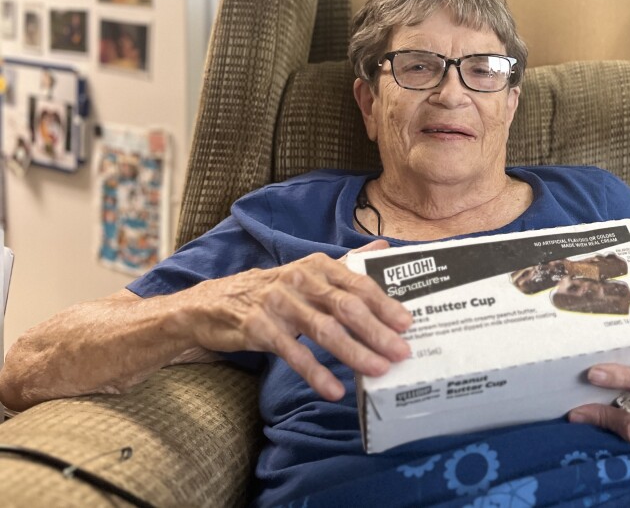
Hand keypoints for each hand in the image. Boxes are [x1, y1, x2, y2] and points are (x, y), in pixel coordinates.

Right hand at [181, 240, 411, 400]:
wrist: (215, 303)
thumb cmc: (274, 290)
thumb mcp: (309, 272)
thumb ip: (347, 263)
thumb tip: (384, 246)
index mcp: (318, 265)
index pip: (358, 284)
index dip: (385, 304)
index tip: (408, 324)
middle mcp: (300, 279)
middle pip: (345, 306)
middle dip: (376, 331)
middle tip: (401, 352)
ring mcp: (278, 303)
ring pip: (323, 329)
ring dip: (353, 352)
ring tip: (377, 370)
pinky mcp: (258, 327)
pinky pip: (292, 352)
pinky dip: (315, 372)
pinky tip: (334, 390)